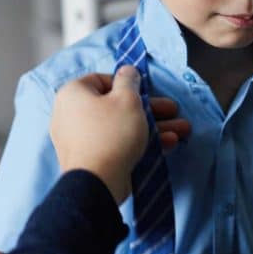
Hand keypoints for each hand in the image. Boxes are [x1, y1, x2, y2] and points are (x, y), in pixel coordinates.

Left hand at [50, 67, 188, 203]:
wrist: (96, 183)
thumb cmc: (111, 133)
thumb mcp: (127, 99)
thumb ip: (129, 80)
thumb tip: (127, 70)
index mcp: (73, 94)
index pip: (102, 80)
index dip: (127, 83)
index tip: (146, 90)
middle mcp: (71, 115)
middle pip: (116, 106)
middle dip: (150, 109)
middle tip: (172, 110)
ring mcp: (80, 140)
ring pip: (121, 127)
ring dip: (152, 127)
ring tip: (181, 130)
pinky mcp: (91, 160)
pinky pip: (116, 144)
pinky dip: (139, 143)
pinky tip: (168, 144)